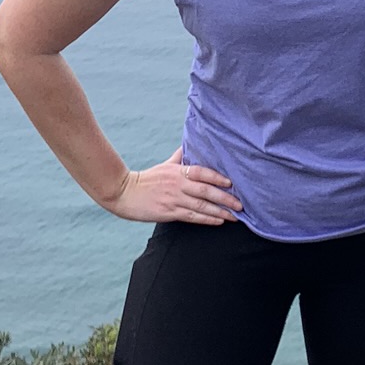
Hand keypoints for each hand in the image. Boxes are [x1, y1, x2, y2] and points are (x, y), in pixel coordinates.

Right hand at [105, 149, 241, 224]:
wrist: (124, 193)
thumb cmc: (147, 179)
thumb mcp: (165, 165)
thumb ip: (180, 157)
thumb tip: (190, 144)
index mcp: (178, 171)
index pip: (202, 171)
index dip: (217, 177)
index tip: (231, 182)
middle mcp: (178, 184)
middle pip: (206, 190)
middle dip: (225, 198)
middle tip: (240, 204)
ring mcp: (174, 199)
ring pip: (201, 205)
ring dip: (220, 212)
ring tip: (234, 216)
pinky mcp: (169, 212)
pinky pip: (192, 216)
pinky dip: (206, 219)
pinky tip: (218, 221)